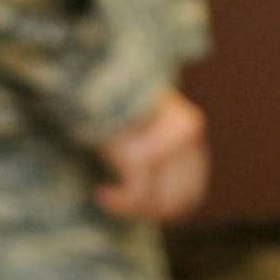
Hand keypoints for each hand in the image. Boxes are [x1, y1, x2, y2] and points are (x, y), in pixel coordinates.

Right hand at [92, 88, 208, 222]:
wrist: (87, 69)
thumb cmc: (110, 96)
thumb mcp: (144, 120)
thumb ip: (158, 152)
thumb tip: (161, 202)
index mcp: (190, 129)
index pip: (192, 190)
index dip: (167, 209)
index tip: (138, 206)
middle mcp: (186, 137)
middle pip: (178, 201)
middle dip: (148, 211)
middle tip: (119, 203)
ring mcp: (166, 146)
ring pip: (157, 202)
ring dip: (130, 208)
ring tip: (105, 196)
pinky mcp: (142, 155)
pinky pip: (136, 196)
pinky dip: (118, 202)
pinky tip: (101, 194)